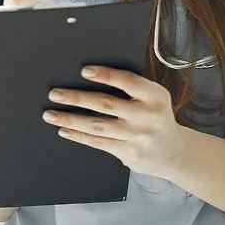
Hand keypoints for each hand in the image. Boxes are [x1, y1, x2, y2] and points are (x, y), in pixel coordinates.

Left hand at [43, 66, 187, 179]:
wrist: (174, 152)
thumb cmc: (155, 119)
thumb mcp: (153, 99)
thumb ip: (131, 89)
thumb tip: (90, 77)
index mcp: (155, 96)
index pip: (128, 81)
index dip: (106, 75)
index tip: (84, 71)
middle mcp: (148, 116)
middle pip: (105, 104)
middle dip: (76, 98)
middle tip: (55, 94)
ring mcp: (138, 137)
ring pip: (97, 126)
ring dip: (70, 119)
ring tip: (50, 114)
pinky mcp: (129, 153)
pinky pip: (98, 142)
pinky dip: (78, 136)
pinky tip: (64, 130)